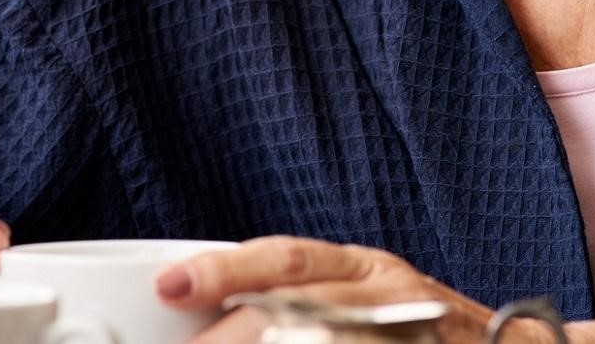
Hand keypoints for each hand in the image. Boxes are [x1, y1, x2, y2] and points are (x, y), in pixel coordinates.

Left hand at [156, 235, 560, 343]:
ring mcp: (407, 330)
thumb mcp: (363, 298)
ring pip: (327, 335)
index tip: (170, 286)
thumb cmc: (424, 328)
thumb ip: (297, 299)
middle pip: (299, 305)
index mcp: (364, 269)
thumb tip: (201, 310)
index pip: (287, 259)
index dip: (227, 270)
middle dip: (235, 334)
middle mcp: (388, 294)